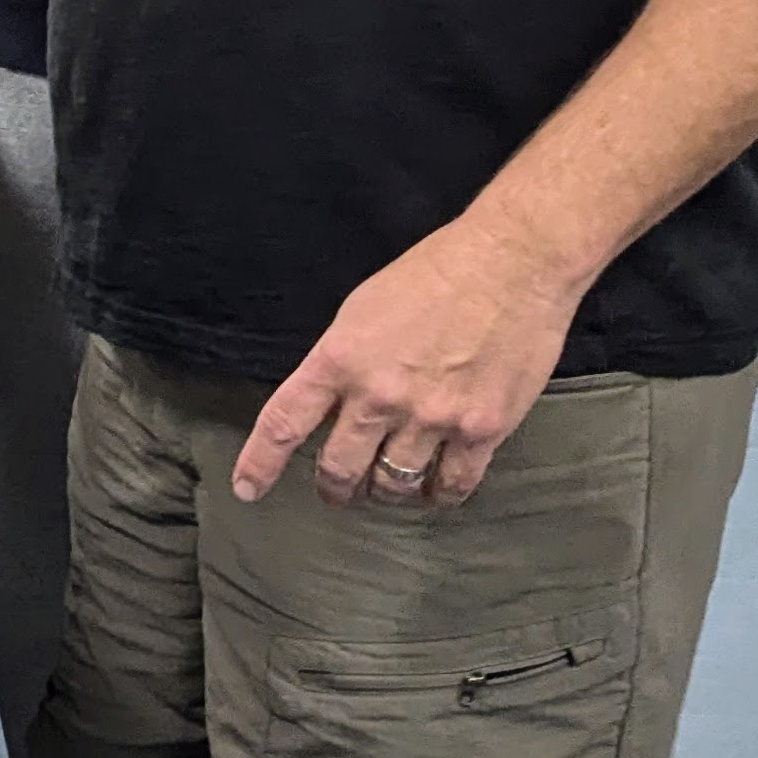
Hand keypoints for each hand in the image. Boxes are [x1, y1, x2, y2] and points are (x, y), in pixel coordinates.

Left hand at [230, 219, 579, 509]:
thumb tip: (332, 402)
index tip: (247, 489)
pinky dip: (436, 494)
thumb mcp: (362, 309)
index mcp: (340, 358)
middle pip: (339, 468)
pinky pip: (450, 486)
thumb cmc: (434, 273)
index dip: (261, 462)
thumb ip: (342, 361)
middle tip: (337, 489)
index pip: (285, 421)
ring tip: (386, 487)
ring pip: (392, 485)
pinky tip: (432, 488)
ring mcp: (431, 417)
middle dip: (333, 487)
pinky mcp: (481, 429)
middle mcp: (380, 395)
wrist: (510, 263)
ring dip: (384, 492)